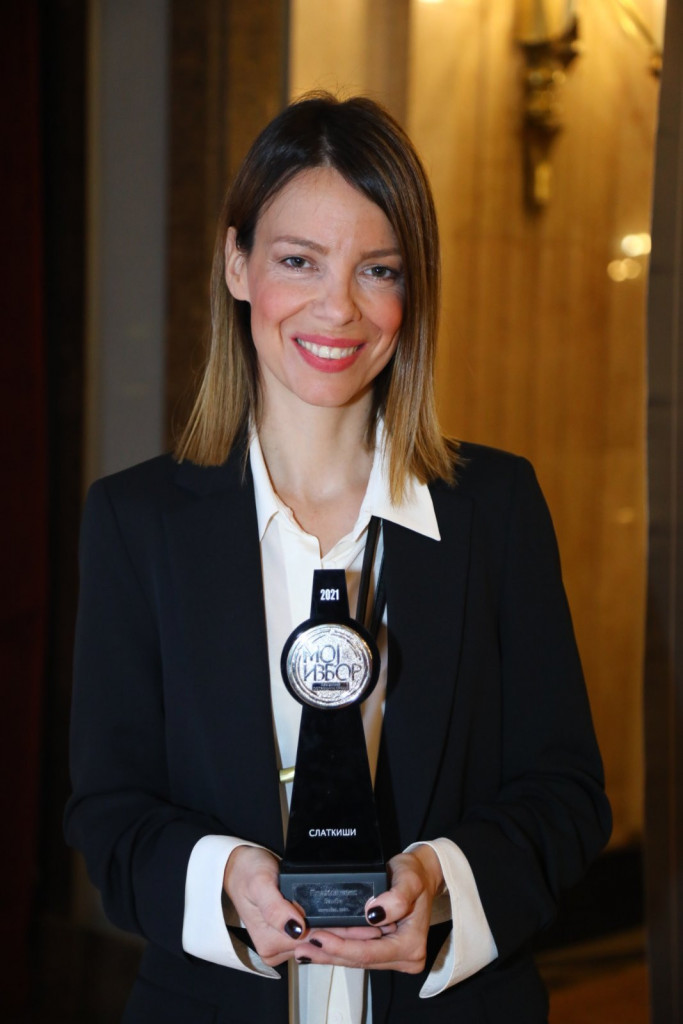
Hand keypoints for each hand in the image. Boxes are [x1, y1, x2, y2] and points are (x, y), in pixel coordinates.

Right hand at [222, 845, 385, 965]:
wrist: (236, 869)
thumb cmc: (247, 872)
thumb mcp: (259, 883)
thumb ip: (276, 907)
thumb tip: (296, 927)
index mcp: (272, 941)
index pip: (315, 940)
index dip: (343, 933)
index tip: (368, 926)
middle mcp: (279, 948)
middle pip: (322, 942)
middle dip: (352, 935)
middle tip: (381, 925)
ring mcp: (285, 942)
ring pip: (322, 940)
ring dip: (347, 932)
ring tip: (375, 924)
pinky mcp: (290, 934)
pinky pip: (317, 934)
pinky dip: (335, 927)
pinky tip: (355, 922)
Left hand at [294, 845, 443, 972]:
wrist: (422, 875)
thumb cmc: (415, 875)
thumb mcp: (409, 879)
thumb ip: (396, 898)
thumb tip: (374, 914)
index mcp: (411, 946)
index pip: (369, 952)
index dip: (341, 947)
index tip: (318, 938)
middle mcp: (405, 958)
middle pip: (360, 960)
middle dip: (329, 954)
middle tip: (301, 946)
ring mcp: (395, 957)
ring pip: (356, 959)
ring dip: (329, 955)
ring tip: (302, 949)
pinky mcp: (385, 952)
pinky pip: (359, 952)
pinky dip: (338, 949)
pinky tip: (318, 946)